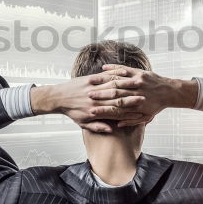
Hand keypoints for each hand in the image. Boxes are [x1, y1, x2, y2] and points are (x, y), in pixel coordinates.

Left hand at [31, 75, 146, 132]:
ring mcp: (92, 89)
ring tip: (138, 83)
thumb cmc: (71, 112)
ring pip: (112, 87)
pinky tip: (124, 74)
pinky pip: (104, 77)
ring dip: (126, 85)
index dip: (129, 111)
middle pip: (117, 99)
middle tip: (144, 96)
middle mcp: (95, 101)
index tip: (140, 111)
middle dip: (132, 97)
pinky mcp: (89, 80)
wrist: (57, 98)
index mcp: (95, 112)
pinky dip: (114, 75)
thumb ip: (98, 127)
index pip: (116, 112)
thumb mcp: (83, 123)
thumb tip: (112, 129)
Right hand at [87, 65, 196, 126]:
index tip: (91, 110)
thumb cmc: (158, 105)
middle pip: (114, 94)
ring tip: (91, 82)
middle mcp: (136, 93)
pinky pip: (125, 69)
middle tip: (87, 95)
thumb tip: (117, 125)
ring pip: (118, 80)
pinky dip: (114, 68)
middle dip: (100, 94)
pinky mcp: (139, 72)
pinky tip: (104, 68)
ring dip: (104, 81)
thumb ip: (132, 121)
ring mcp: (138, 81)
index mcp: (136, 106)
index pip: (116, 109)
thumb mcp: (147, 117)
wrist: (171, 92)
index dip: (103, 109)